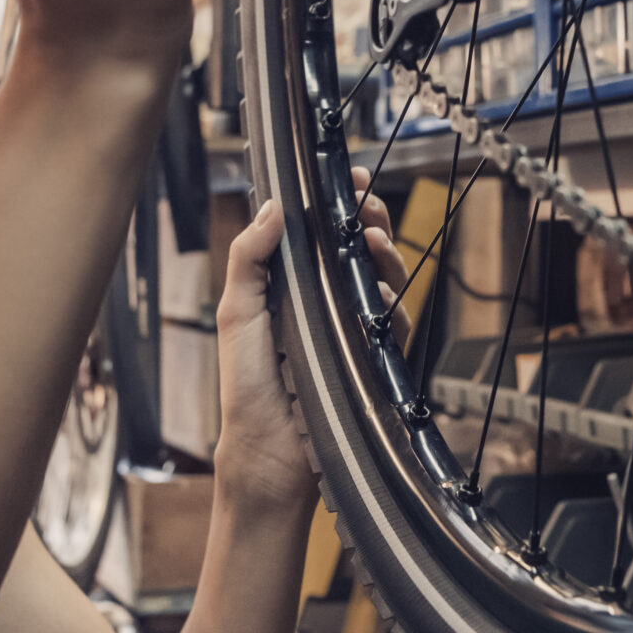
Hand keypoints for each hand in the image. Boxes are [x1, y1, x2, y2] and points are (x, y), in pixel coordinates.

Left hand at [213, 171, 408, 510]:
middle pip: (357, 251)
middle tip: (368, 206)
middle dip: (368, 221)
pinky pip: (395, 323)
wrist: (269, 451)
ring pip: (382, 280)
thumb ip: (250, 258)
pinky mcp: (371, 359)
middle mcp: (322, 306)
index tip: (347, 181)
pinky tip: (381, 294)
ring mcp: (350, 332)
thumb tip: (273, 207)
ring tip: (373, 242)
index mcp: (288, 289)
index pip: (319, 237)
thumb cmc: (246, 388)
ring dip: (384, 254)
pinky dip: (392, 304)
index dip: (336, 207)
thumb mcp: (237, 313)